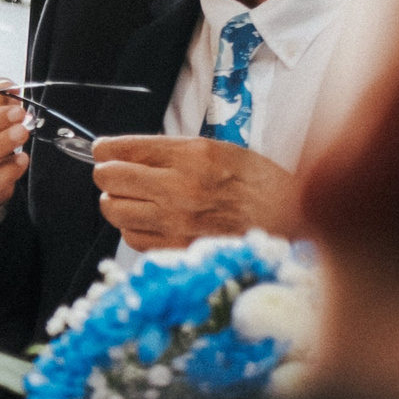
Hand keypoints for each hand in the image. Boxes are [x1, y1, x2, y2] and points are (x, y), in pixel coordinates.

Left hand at [91, 136, 301, 251]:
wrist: (294, 224)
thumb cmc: (262, 187)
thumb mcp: (223, 151)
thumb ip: (174, 151)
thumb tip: (127, 152)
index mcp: (193, 156)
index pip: (123, 149)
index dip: (106, 150)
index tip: (104, 151)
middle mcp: (180, 188)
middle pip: (109, 179)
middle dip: (108, 175)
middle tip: (117, 175)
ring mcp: (176, 222)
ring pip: (114, 210)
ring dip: (118, 203)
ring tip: (135, 200)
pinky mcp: (177, 249)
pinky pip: (132, 238)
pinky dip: (135, 229)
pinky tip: (152, 222)